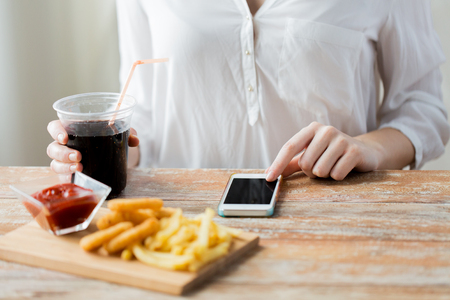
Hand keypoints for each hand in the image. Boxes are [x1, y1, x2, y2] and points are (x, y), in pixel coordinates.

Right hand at [46, 120, 139, 173]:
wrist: (113, 157)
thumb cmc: (108, 139)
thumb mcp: (118, 133)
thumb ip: (127, 132)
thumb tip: (134, 139)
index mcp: (71, 130)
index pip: (54, 127)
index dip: (56, 131)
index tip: (65, 138)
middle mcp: (64, 146)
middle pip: (52, 148)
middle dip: (62, 153)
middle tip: (78, 156)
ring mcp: (65, 162)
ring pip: (55, 164)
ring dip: (65, 167)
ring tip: (80, 168)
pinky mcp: (70, 175)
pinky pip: (63, 178)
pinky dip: (68, 179)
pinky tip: (77, 180)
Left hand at [265, 122, 382, 180]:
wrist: (364, 152)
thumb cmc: (331, 154)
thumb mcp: (311, 155)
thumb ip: (291, 163)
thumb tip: (269, 171)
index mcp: (311, 129)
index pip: (289, 147)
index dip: (278, 163)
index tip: (269, 177)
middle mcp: (326, 130)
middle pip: (305, 164)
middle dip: (311, 172)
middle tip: (323, 165)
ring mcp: (341, 139)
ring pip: (320, 171)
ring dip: (325, 175)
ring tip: (334, 165)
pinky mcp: (354, 151)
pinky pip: (336, 174)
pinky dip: (338, 176)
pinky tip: (344, 167)